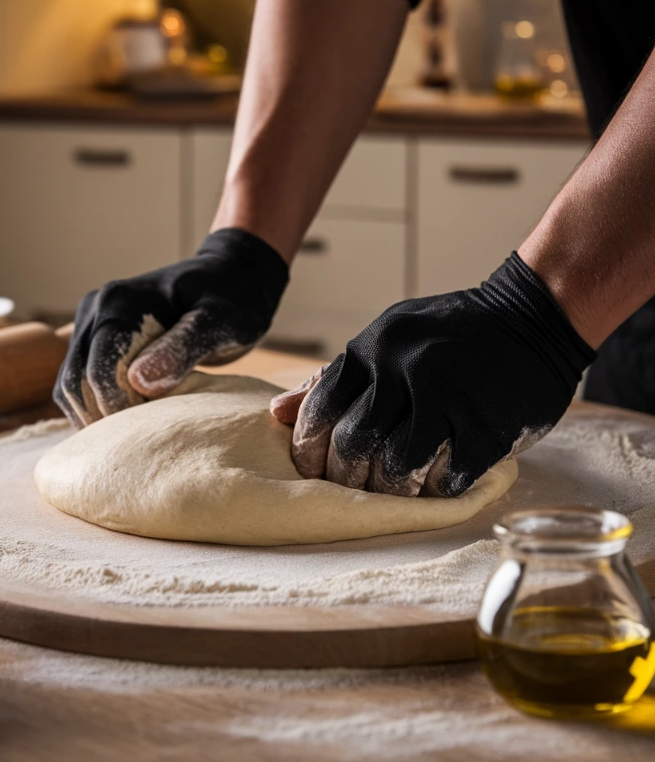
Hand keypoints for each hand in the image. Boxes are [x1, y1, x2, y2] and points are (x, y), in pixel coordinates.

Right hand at [55, 228, 287, 426]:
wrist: (231, 277)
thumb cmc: (232, 300)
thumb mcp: (220, 321)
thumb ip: (182, 346)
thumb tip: (139, 381)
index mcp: (120, 302)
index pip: (99, 368)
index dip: (118, 407)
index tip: (150, 432)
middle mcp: (96, 308)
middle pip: (76, 379)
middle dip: (103, 417)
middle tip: (140, 445)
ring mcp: (93, 323)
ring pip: (71, 384)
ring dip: (94, 416)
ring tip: (132, 439)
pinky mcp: (98, 339)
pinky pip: (81, 381)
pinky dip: (96, 406)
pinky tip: (125, 426)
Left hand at [271, 253, 594, 496]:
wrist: (530, 318)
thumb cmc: (446, 336)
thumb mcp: (384, 339)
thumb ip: (333, 377)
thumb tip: (278, 414)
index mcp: (373, 349)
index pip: (321, 409)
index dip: (309, 449)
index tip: (313, 469)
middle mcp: (404, 369)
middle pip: (353, 445)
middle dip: (344, 478)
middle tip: (352, 488)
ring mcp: (448, 397)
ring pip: (396, 467)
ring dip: (390, 491)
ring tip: (395, 490)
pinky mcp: (488, 425)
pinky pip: (448, 476)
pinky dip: (437, 489)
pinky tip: (438, 482)